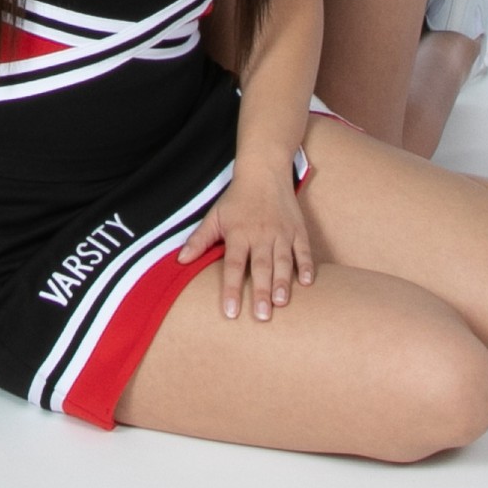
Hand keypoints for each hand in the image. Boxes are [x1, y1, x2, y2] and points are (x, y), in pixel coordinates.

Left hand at [191, 169, 314, 320]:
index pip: (233, 265)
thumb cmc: (237, 198)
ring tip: (281, 303)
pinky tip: (307, 283)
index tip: (231, 312)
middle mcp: (261, 234)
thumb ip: (199, 240)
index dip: (232, 289)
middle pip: (260, 266)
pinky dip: (306, 266)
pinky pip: (303, 250)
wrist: (264, 171)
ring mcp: (281, 232)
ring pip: (283, 261)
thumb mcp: (215, 216)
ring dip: (283, 282)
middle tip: (262, 316)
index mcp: (238, 233)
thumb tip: (180, 261)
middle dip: (261, 292)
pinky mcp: (297, 230)